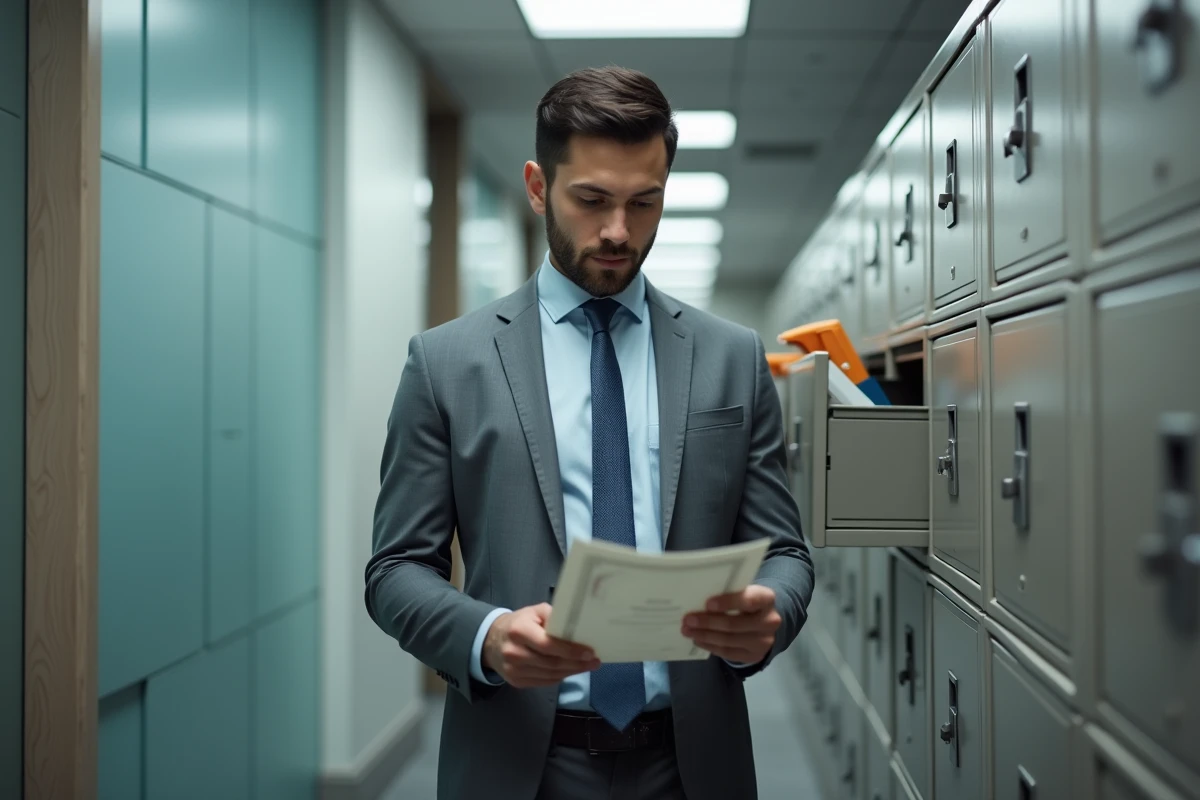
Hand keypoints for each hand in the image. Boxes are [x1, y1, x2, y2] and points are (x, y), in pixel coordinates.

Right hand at [483, 603, 601, 687]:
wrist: (491, 641)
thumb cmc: (519, 623)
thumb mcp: (535, 611)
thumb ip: (555, 617)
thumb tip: (578, 628)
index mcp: (519, 631)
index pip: (549, 645)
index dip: (571, 650)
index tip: (590, 652)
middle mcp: (514, 653)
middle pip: (552, 663)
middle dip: (577, 664)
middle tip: (594, 662)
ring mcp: (514, 670)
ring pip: (550, 675)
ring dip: (571, 672)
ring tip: (587, 666)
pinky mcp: (516, 682)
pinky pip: (544, 682)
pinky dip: (560, 677)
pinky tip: (570, 670)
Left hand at [682, 584, 780, 664]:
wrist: (764, 622)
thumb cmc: (747, 601)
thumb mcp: (743, 592)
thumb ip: (728, 593)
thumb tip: (697, 597)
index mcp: (766, 599)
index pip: (749, 600)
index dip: (728, 602)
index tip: (707, 603)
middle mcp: (769, 621)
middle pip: (734, 624)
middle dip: (707, 622)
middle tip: (688, 619)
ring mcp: (764, 641)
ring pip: (728, 640)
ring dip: (704, 636)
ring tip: (687, 630)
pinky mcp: (755, 656)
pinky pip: (728, 652)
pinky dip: (710, 646)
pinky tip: (698, 640)